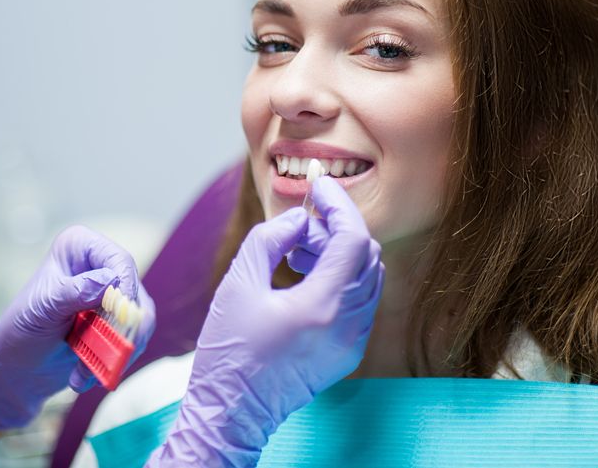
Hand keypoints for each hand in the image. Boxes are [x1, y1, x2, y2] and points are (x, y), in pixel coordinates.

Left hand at [0, 225, 155, 430]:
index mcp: (80, 248)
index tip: (120, 315)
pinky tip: (83, 376)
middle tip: (107, 355)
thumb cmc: (22, 329)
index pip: (118, 260)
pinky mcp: (119, 322)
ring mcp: (113, 295)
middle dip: (120, 329)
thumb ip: (75, 292)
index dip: (125, 287)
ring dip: (115, 351)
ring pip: (139, 320)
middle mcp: (101, 266)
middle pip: (133, 292)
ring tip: (84, 374)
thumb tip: (111, 280)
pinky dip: (113, 361)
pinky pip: (132, 340)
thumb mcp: (43, 308)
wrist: (16, 367)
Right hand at [149, 176, 382, 466]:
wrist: (232, 412)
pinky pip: (360, 301)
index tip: (319, 187)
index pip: (353, 239)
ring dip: (340, 252)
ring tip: (298, 250)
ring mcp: (352, 341)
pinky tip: (306, 276)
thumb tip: (300, 218)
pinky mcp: (348, 352)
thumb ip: (271, 238)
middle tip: (303, 220)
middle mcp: (347, 324)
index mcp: (323, 306)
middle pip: (366, 255)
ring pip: (368, 277)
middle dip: (338, 228)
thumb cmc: (229, 350)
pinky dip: (342, 277)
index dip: (338, 205)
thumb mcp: (239, 282)